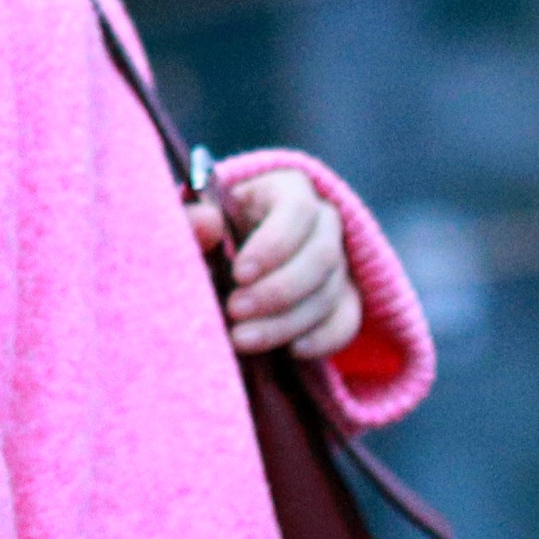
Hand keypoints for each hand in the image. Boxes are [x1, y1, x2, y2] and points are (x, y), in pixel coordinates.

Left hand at [198, 166, 364, 360]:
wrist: (227, 256)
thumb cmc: (209, 232)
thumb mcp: (196, 220)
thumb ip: (192, 221)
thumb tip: (208, 222)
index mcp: (287, 189)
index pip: (299, 210)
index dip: (274, 244)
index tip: (239, 273)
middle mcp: (322, 221)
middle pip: (322, 255)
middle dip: (279, 290)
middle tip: (235, 311)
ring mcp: (339, 261)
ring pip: (331, 292)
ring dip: (288, 321)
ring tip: (243, 339)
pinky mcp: (345, 297)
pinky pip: (347, 320)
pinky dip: (323, 339)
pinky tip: (291, 350)